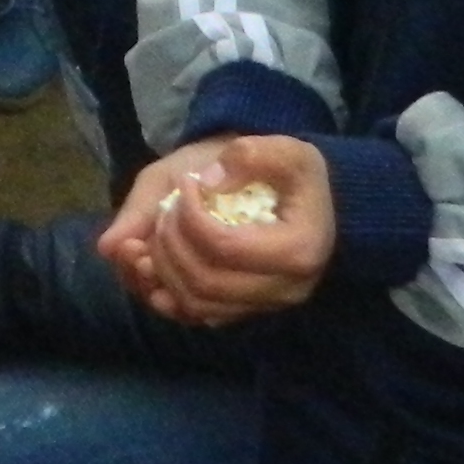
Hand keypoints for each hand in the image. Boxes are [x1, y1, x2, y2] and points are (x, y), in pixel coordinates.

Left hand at [99, 135, 333, 325]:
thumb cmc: (294, 174)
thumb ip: (246, 156)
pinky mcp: (244, 312)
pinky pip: (196, 314)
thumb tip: (203, 183)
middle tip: (165, 210)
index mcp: (298, 251)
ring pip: (195, 304)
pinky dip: (166, 290)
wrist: (305, 202)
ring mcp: (263, 307)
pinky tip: (157, 259)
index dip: (190, 215)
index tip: (185, 184)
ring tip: (159, 231)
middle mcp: (284, 290)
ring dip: (162, 268)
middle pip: (205, 281)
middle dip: (171, 243)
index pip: (225, 245)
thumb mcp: (282, 149)